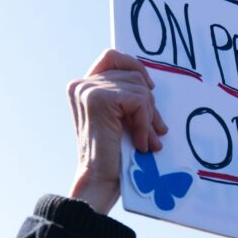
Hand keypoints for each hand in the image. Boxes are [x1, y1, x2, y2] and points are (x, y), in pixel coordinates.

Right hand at [67, 49, 167, 214]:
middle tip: (155, 132)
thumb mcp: (120, 119)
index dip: (135, 69)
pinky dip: (145, 123)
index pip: (113, 57)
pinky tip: (141, 143)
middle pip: (133, 75)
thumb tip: (152, 85)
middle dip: (150, 105)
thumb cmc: (112, 156)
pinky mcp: (99, 99)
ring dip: (149, 118)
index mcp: (83, 87)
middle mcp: (82, 85)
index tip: (150, 91)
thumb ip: (127, 99)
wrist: (98, 181)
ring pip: (140, 88)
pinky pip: (139, 100)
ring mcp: (88, 90)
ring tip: (147, 141)